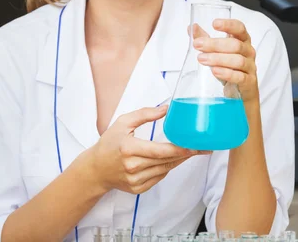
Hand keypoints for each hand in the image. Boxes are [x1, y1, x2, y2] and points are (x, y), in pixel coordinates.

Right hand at [85, 105, 209, 194]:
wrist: (95, 170)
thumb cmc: (109, 144)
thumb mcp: (123, 123)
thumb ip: (145, 114)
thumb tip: (167, 109)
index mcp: (129, 149)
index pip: (161, 151)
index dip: (180, 149)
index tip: (195, 145)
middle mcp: (133, 167)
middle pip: (167, 161)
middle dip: (186, 154)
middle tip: (202, 147)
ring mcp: (136, 180)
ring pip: (166, 169)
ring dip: (179, 160)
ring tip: (191, 151)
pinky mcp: (138, 189)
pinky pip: (159, 177)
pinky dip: (167, 168)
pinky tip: (172, 159)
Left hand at [192, 19, 259, 104]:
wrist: (240, 91)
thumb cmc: (229, 67)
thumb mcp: (217, 52)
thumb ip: (205, 38)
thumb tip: (192, 28)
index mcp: (242, 40)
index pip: (239, 28)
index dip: (228, 25)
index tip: (214, 24)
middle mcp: (248, 52)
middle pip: (235, 45)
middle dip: (215, 44)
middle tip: (198, 45)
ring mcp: (250, 67)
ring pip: (238, 60)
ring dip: (218, 59)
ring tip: (202, 59)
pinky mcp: (249, 82)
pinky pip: (239, 77)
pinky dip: (226, 74)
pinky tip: (215, 71)